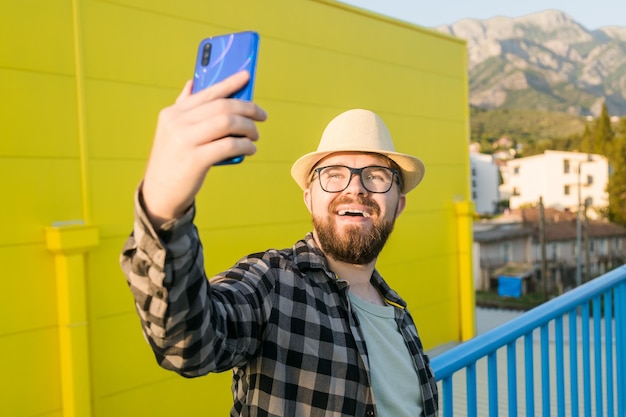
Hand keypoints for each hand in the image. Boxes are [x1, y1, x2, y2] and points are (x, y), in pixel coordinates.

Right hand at [141, 71, 266, 226]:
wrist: (160, 193)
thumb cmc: (173, 161)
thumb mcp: (171, 131)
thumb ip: (183, 108)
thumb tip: (192, 83)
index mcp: (173, 113)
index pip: (207, 93)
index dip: (229, 83)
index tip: (247, 76)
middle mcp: (177, 123)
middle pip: (222, 107)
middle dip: (248, 108)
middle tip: (262, 116)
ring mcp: (185, 141)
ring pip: (228, 123)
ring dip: (249, 128)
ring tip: (255, 135)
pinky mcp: (195, 160)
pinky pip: (229, 146)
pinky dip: (245, 146)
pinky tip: (250, 149)